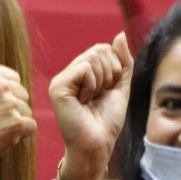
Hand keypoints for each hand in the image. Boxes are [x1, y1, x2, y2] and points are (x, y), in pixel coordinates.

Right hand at [0, 64, 33, 179]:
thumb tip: (3, 80)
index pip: (14, 79)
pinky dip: (22, 135)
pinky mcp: (17, 123)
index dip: (8, 94)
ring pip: (27, 111)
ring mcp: (9, 104)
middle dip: (14, 108)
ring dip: (17, 122)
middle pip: (22, 95)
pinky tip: (4, 138)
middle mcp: (0, 85)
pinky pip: (31, 127)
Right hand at [48, 32, 132, 179]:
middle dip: (111, 73)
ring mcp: (61, 80)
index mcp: (80, 73)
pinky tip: (84, 101)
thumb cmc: (106, 121)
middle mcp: (68, 74)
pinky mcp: (58, 87)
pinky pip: (85, 69)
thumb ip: (122, 61)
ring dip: (103, 81)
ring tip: (92, 100)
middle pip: (99, 50)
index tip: (107, 91)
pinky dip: (93, 85)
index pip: (103, 49)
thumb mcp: (120, 86)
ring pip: (93, 58)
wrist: (97, 145)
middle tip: (100, 96)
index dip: (115, 68)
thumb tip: (119, 34)